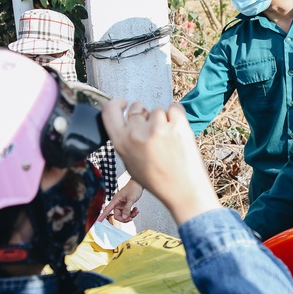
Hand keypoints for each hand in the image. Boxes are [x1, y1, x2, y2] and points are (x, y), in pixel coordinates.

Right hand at [98, 179, 143, 221]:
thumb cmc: (134, 188)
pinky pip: (127, 213)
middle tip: (131, 218)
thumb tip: (124, 217)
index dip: (103, 215)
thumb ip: (127, 208)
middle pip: (118, 216)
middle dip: (125, 218)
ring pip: (123, 215)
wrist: (138, 184)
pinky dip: (132, 213)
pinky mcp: (126, 205)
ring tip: (135, 211)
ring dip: (130, 215)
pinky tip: (136, 209)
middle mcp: (117, 203)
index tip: (99, 221)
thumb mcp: (131, 198)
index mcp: (115, 200)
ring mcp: (122, 205)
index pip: (107, 209)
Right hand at [101, 100, 219, 224]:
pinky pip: (175, 107)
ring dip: (164, 119)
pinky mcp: (177, 124)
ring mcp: (157, 128)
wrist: (183, 190)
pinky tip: (178, 133)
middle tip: (155, 133)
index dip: (117, 103)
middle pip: (137, 108)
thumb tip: (128, 121)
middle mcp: (136, 134)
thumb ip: (125, 140)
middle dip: (146, 115)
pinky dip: (178, 116)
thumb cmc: (158, 180)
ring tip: (169, 141)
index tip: (124, 103)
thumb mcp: (130, 163)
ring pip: (158, 110)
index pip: (109, 111)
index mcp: (121, 143)